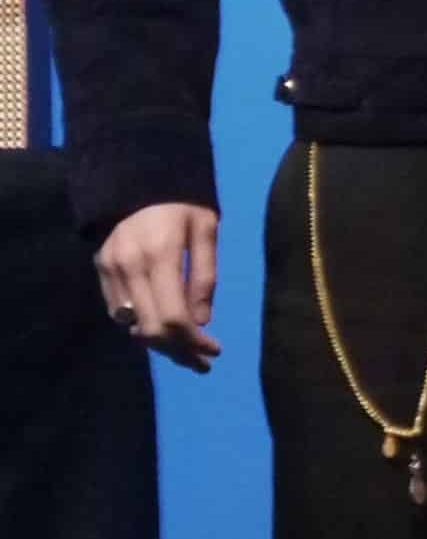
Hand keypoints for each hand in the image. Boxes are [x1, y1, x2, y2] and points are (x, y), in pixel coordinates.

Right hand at [95, 202, 220, 370]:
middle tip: (203, 362)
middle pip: (150, 329)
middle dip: (179, 352)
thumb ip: (205, 276)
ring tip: (186, 350)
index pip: (173, 317)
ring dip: (159, 344)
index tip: (215, 351)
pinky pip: (118, 311)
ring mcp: (110, 269)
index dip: (194, 342)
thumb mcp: (206, 230)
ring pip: (131, 324)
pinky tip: (161, 328)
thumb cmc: (181, 201)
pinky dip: (140, 325)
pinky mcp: (100, 268)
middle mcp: (129, 267)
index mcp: (161, 256)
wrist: (135, 177)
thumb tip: (202, 322)